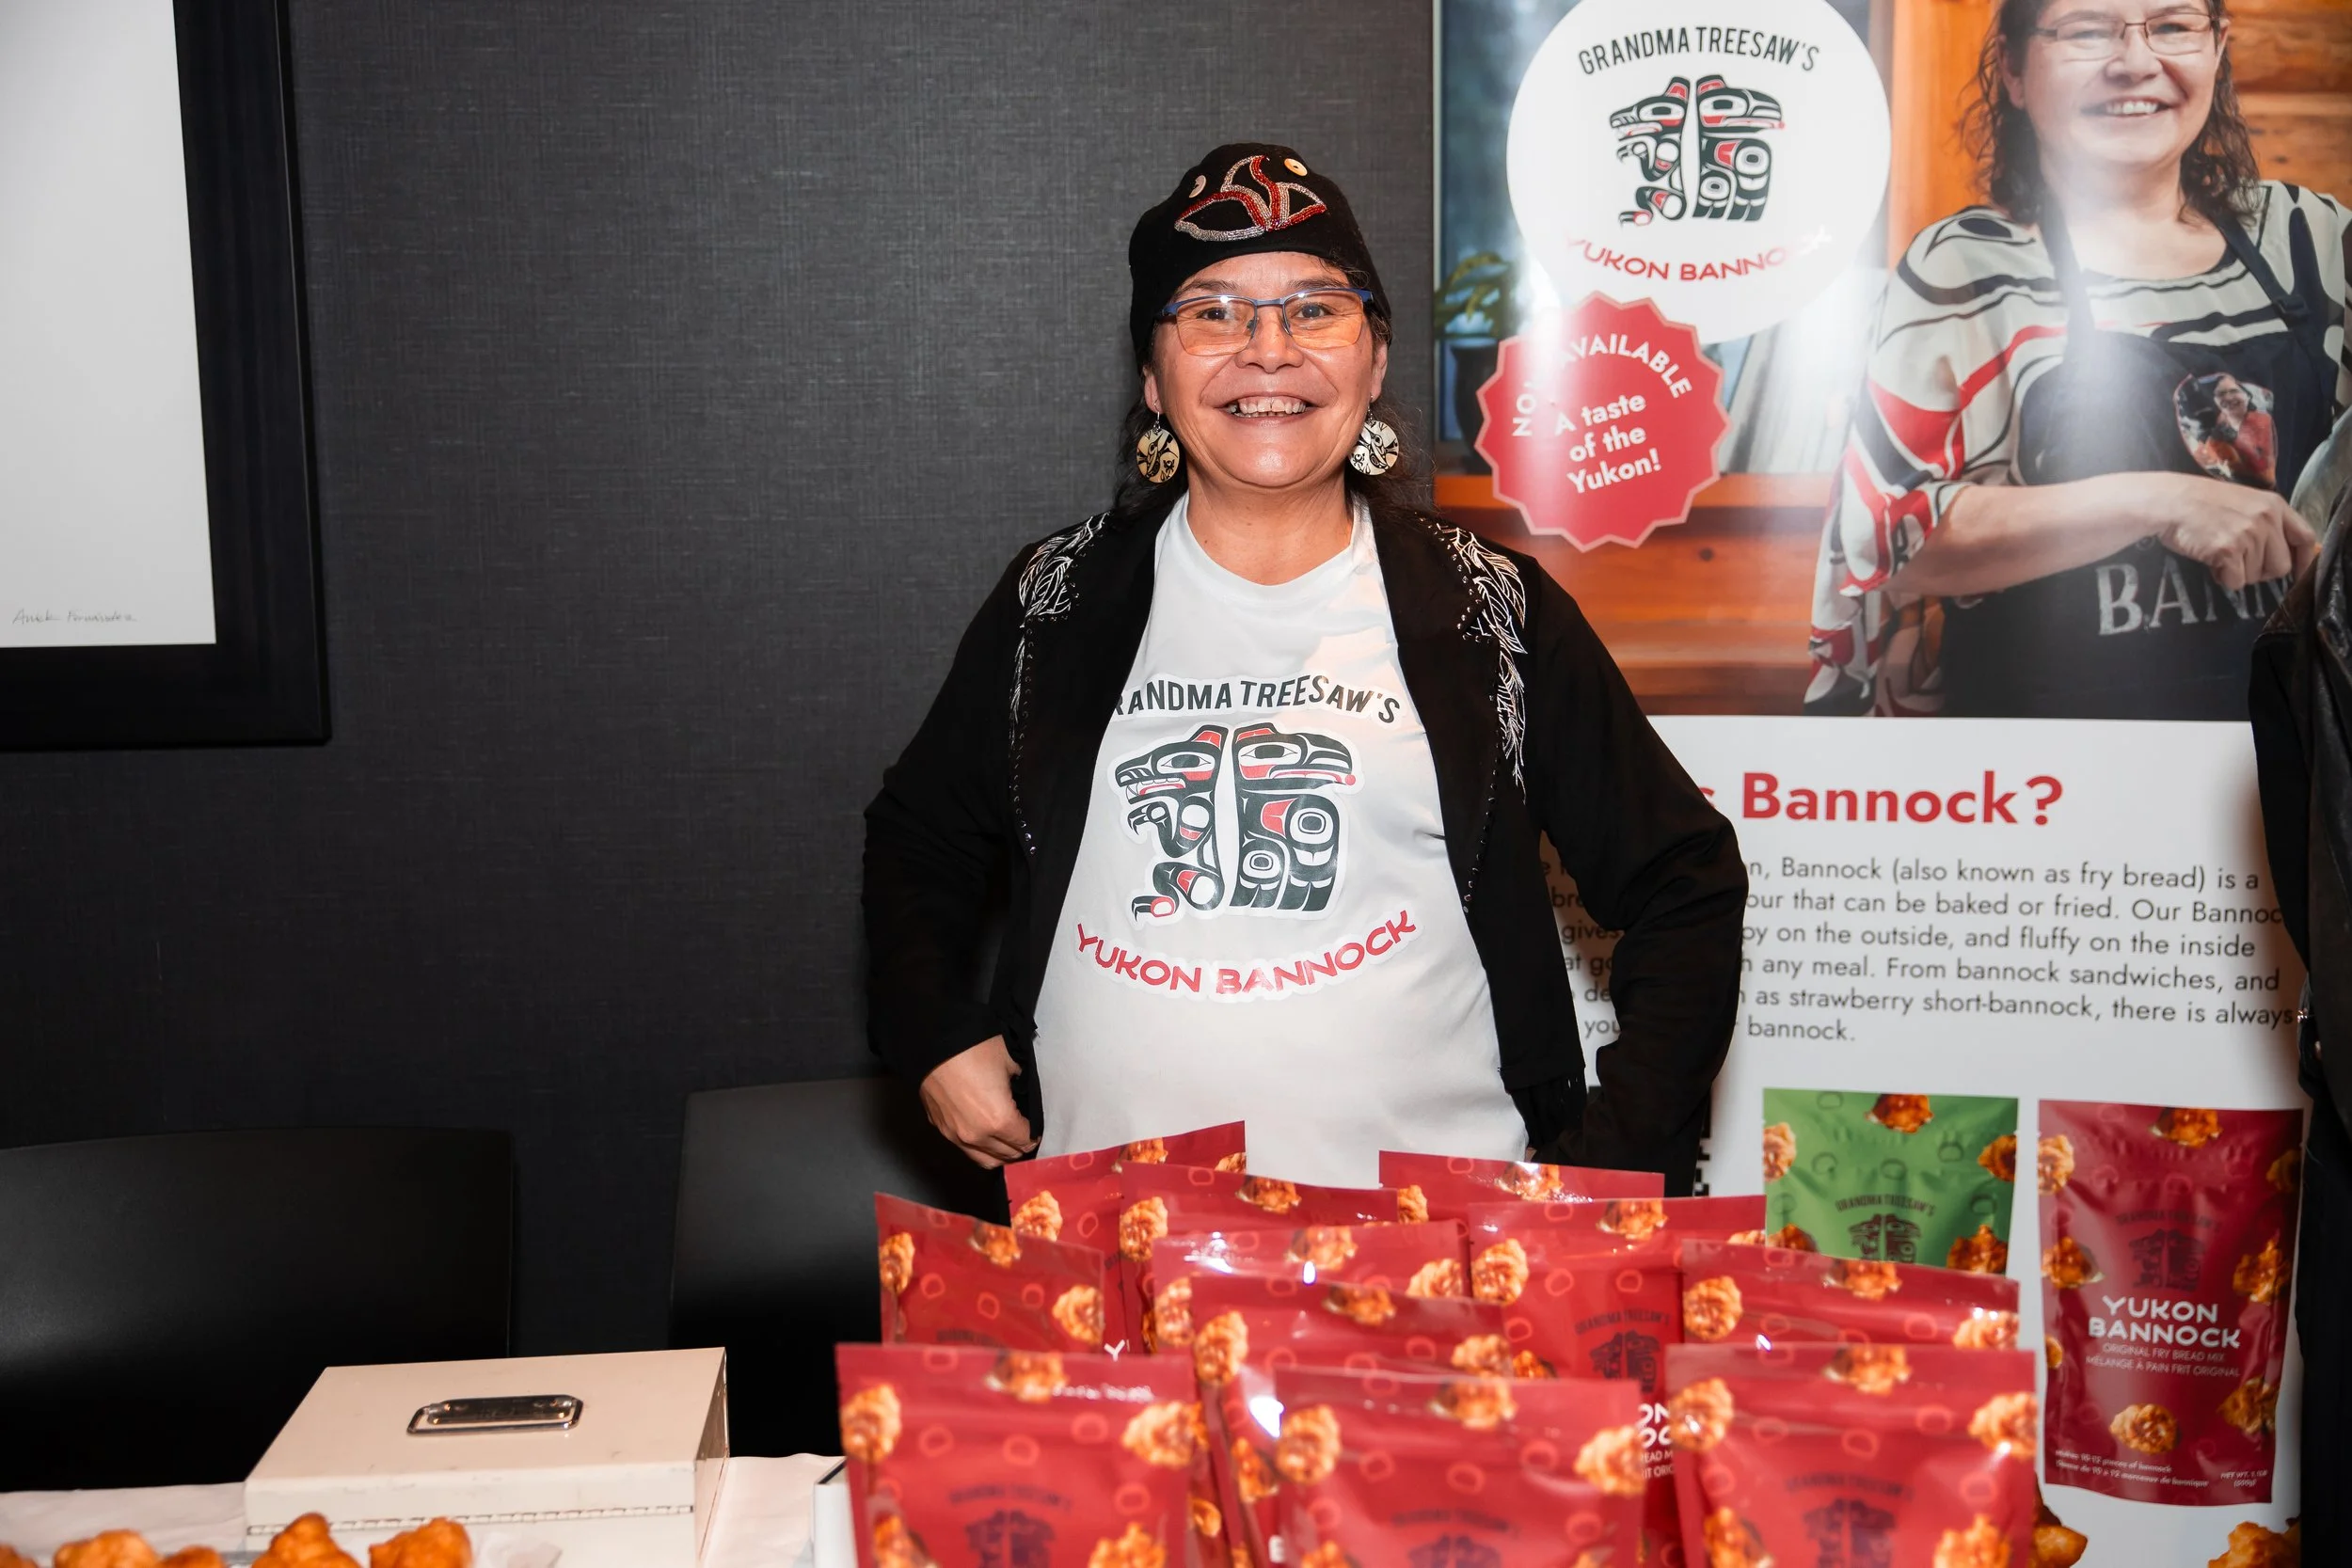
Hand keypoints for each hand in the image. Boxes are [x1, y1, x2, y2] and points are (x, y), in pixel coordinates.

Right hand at [919, 1036, 1035, 1168]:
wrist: (933, 1042)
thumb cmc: (974, 1049)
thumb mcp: (1009, 1062)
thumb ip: (1018, 1084)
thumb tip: (1015, 1088)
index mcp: (1000, 1121)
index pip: (1024, 1141)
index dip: (1033, 1134)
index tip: (1034, 1127)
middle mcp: (977, 1136)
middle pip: (1007, 1155)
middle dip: (1019, 1146)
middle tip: (1022, 1133)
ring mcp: (956, 1136)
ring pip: (984, 1159)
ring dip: (999, 1153)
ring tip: (1004, 1139)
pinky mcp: (940, 1128)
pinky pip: (964, 1148)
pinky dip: (978, 1146)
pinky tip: (982, 1132)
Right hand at [2137, 472, 2318, 592]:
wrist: (2171, 501)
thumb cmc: (2203, 503)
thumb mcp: (2245, 503)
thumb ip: (2268, 522)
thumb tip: (2284, 553)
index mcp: (2275, 506)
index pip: (2306, 538)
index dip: (2305, 561)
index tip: (2299, 574)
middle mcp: (2266, 520)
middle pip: (2282, 566)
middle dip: (2262, 572)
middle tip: (2241, 562)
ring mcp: (2248, 535)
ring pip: (2257, 576)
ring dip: (2239, 573)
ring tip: (2220, 554)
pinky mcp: (2228, 551)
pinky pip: (2236, 581)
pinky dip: (2223, 577)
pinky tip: (2211, 560)